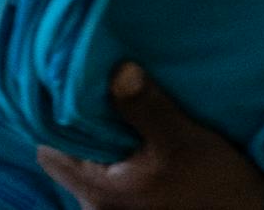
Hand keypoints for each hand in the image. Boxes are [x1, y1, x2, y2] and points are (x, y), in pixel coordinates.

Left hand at [37, 64, 263, 209]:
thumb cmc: (215, 183)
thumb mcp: (183, 139)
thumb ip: (146, 106)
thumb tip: (118, 68)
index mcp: (96, 189)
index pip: (48, 150)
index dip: (55, 119)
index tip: (74, 88)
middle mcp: (93, 204)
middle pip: (65, 156)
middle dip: (78, 126)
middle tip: (98, 91)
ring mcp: (109, 208)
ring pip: (86, 164)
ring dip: (99, 138)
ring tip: (118, 108)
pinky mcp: (127, 205)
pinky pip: (104, 173)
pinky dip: (113, 152)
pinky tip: (133, 134)